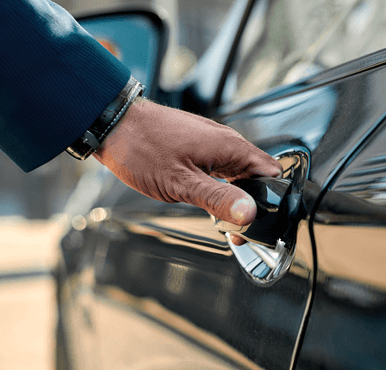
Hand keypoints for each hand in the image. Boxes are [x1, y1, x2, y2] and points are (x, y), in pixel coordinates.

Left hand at [93, 98, 280, 244]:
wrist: (113, 124)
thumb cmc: (142, 148)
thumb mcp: (182, 183)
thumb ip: (219, 199)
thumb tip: (249, 213)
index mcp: (231, 147)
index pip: (272, 174)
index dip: (270, 201)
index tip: (257, 222)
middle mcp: (227, 142)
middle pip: (257, 176)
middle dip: (253, 202)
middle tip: (237, 228)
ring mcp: (213, 142)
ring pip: (239, 173)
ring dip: (236, 195)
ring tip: (223, 218)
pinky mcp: (200, 145)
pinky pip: (222, 167)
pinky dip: (221, 185)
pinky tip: (208, 199)